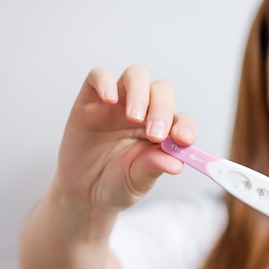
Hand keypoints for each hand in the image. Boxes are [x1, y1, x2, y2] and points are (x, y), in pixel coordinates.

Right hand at [53, 65, 192, 214]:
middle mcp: (144, 112)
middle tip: (155, 133)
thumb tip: (176, 163)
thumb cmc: (117, 183)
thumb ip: (154, 167)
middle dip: (162, 108)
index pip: (181, 119)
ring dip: (139, 92)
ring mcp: (118, 104)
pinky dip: (105, 82)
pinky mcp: (90, 101)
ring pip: (135, 76)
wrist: (83, 193)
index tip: (183, 139)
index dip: (185, 126)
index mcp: (163, 130)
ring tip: (133, 117)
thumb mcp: (138, 180)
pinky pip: (98, 76)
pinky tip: (109, 100)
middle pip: (161, 91)